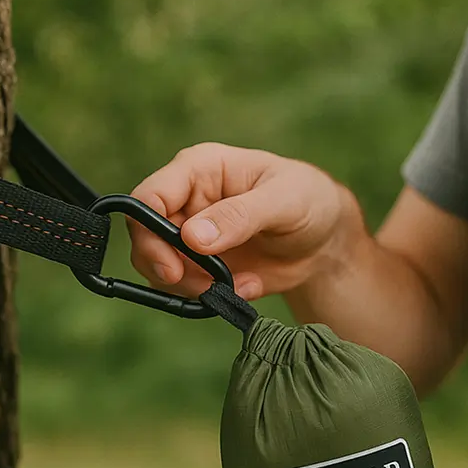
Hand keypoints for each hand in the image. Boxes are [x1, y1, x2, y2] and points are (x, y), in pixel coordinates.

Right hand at [128, 143, 364, 300]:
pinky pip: (182, 289)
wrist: (324, 242)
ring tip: (232, 286)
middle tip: (200, 288)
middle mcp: (185, 201)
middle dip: (165, 268)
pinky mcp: (197, 266)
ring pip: (157, 267)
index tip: (173, 267)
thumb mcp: (284, 201)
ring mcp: (187, 236)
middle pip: (143, 236)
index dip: (149, 232)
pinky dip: (208, 297)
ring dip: (188, 287)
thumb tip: (192, 237)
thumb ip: (240, 215)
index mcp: (198, 170)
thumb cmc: (308, 201)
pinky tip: (244, 287)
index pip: (149, 196)